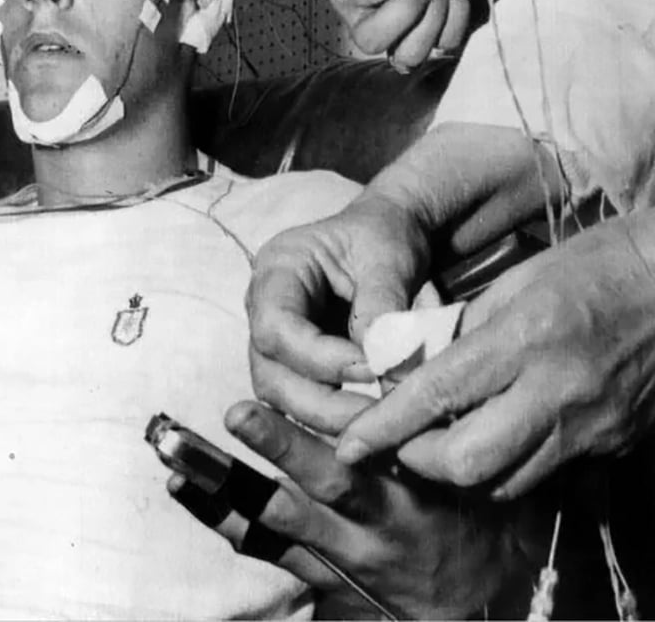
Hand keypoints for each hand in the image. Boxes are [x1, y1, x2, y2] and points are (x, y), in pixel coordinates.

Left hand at [166, 402, 525, 620]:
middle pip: (330, 480)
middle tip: (240, 412)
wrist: (477, 597)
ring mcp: (346, 550)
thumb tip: (405, 339)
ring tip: (185, 460)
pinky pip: (270, 549)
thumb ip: (438, 405)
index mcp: (416, 485)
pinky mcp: (324, 572)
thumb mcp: (471, 456)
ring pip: (288, 517)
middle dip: (284, 445)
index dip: (357, 418)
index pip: (384, 448)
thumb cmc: (479, 513)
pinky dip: (227, 518)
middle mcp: (378, 519)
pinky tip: (182, 488)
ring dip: (235, 486)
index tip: (337, 376)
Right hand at [246, 190, 430, 434]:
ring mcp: (277, 337)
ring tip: (376, 422)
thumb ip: (383, 307)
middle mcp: (264, 306)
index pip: (276, 326)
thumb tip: (387, 365)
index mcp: (278, 268)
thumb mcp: (390, 258)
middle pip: (270, 371)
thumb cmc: (385, 235)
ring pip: (281, 394)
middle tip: (375, 416)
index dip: (319, 358)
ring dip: (325, 417)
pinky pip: (302, 398)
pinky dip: (332, 415)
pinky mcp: (296, 362)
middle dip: (320, 402)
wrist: (390, 231)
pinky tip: (369, 422)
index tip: (372, 369)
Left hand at [336, 201, 654, 497]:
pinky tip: (491, 436)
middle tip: (396, 440)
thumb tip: (416, 362)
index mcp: (527, 335)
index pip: (438, 394)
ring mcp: (591, 427)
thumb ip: (467, 326)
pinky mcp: (611, 445)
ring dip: (459, 469)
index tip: (348, 443)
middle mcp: (558, 392)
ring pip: (504, 482)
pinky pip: (543, 474)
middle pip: (467, 463)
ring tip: (435, 442)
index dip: (385, 425)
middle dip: (417, 460)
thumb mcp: (522, 278)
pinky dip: (506, 465)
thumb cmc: (602, 262)